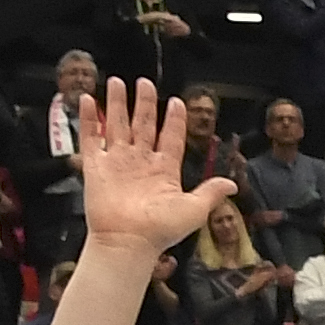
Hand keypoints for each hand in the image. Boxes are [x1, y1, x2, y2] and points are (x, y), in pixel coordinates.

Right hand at [71, 82, 226, 263]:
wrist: (128, 242)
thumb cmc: (160, 230)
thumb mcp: (194, 209)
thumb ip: (211, 192)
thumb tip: (233, 184)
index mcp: (164, 170)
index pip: (170, 137)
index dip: (173, 120)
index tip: (176, 102)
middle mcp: (140, 162)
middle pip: (143, 125)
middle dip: (144, 103)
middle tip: (145, 82)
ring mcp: (117, 163)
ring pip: (118, 125)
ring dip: (118, 104)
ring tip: (119, 82)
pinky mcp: (96, 167)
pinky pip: (92, 138)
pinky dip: (90, 118)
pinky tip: (91, 100)